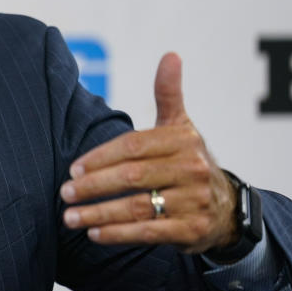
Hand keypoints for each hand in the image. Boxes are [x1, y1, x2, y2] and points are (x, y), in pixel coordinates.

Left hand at [60, 52, 238, 253]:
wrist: (226, 206)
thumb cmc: (189, 160)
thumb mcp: (181, 126)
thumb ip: (168, 93)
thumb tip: (170, 55)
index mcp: (183, 141)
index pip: (133, 147)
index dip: (100, 157)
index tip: (73, 169)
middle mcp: (192, 170)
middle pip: (132, 177)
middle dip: (94, 186)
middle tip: (65, 193)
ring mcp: (194, 202)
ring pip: (137, 207)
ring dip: (99, 214)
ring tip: (70, 217)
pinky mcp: (192, 230)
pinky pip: (150, 232)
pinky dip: (119, 234)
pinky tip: (95, 234)